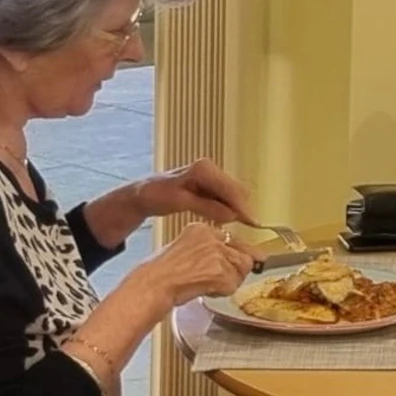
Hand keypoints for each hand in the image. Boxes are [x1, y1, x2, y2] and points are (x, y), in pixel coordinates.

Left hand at [84, 160, 247, 232]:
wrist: (141, 194)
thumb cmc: (155, 195)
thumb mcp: (180, 202)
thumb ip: (207, 207)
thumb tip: (233, 215)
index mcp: (203, 169)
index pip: (231, 189)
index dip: (243, 206)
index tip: (254, 223)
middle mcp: (210, 168)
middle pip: (236, 190)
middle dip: (241, 208)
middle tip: (246, 227)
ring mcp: (210, 176)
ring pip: (232, 194)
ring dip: (234, 209)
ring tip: (233, 224)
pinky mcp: (208, 184)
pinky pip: (225, 197)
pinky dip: (227, 208)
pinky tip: (224, 219)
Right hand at [110, 224, 247, 307]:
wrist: (151, 285)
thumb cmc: (162, 272)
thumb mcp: (186, 248)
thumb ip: (213, 248)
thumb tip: (257, 256)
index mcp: (202, 228)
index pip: (234, 240)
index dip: (232, 256)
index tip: (228, 263)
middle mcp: (212, 237)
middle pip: (244, 256)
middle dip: (233, 270)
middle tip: (212, 278)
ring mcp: (217, 254)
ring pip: (242, 271)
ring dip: (228, 281)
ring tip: (205, 283)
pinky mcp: (220, 272)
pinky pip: (233, 286)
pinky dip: (221, 292)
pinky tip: (202, 289)